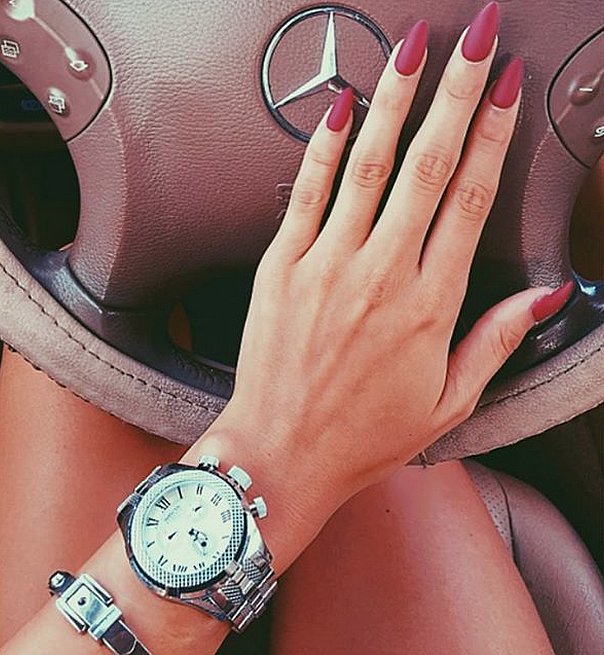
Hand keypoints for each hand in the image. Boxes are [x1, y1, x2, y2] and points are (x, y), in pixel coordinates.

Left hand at [202, 10, 571, 547]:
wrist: (282, 452)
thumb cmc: (363, 436)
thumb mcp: (446, 403)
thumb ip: (493, 343)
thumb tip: (541, 299)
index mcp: (429, 306)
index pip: (471, 200)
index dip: (492, 135)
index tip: (505, 89)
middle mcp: (380, 275)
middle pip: (427, 165)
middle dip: (455, 93)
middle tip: (475, 40)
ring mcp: (327, 266)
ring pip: (368, 165)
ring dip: (395, 99)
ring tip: (415, 46)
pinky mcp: (283, 267)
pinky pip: (307, 193)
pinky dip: (325, 146)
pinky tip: (343, 106)